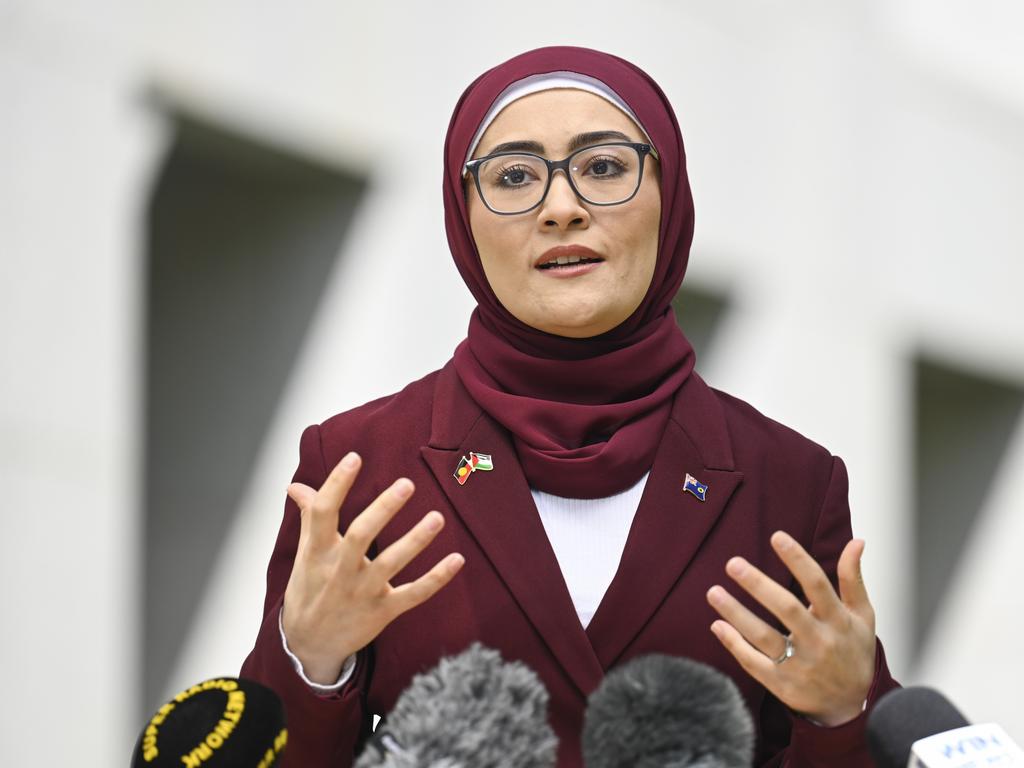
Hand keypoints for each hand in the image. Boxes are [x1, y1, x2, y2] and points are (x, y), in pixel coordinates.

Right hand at [282, 452, 464, 683]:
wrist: (310, 644)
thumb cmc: (310, 589)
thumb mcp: (305, 553)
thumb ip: (309, 517)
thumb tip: (297, 486)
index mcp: (318, 551)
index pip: (324, 513)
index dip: (337, 484)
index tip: (355, 457)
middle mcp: (340, 570)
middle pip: (361, 536)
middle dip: (383, 509)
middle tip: (407, 483)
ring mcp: (362, 592)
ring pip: (391, 564)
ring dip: (416, 540)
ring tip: (437, 517)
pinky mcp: (383, 611)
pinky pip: (414, 594)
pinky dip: (437, 578)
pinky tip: (457, 559)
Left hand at [706, 531, 875, 725]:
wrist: (850, 708)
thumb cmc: (853, 653)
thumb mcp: (862, 616)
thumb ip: (853, 578)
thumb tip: (856, 541)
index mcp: (838, 621)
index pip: (818, 585)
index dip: (798, 560)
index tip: (777, 537)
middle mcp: (819, 642)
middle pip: (787, 609)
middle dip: (758, 585)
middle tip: (733, 563)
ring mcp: (799, 665)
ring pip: (764, 637)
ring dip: (736, 614)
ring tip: (713, 592)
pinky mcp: (782, 684)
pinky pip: (753, 663)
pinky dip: (734, 644)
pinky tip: (717, 625)